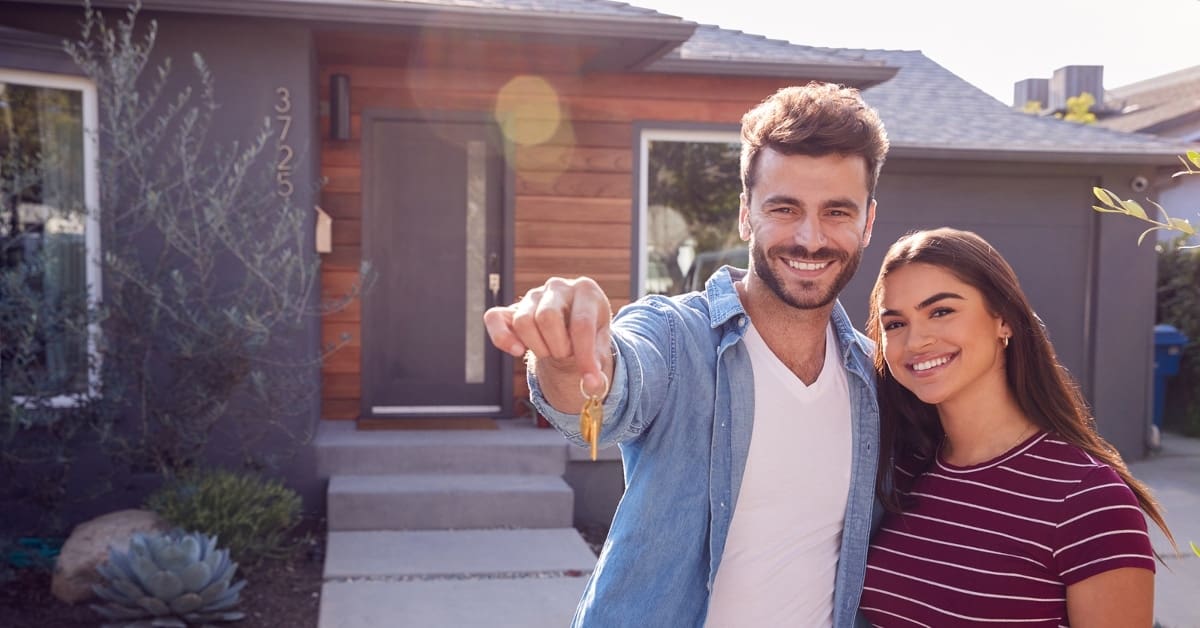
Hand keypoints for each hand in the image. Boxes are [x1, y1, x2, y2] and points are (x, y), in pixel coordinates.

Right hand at [484, 276, 612, 394]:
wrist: (572, 329)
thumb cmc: (589, 336)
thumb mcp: (600, 347)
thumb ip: (597, 365)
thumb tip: (592, 386)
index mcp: (586, 290)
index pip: (582, 323)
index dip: (585, 356)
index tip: (590, 380)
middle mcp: (558, 286)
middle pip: (547, 318)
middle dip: (558, 347)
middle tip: (566, 355)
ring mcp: (533, 295)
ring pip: (523, 322)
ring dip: (537, 347)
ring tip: (550, 351)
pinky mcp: (511, 308)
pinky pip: (494, 318)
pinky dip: (502, 338)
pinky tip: (518, 350)